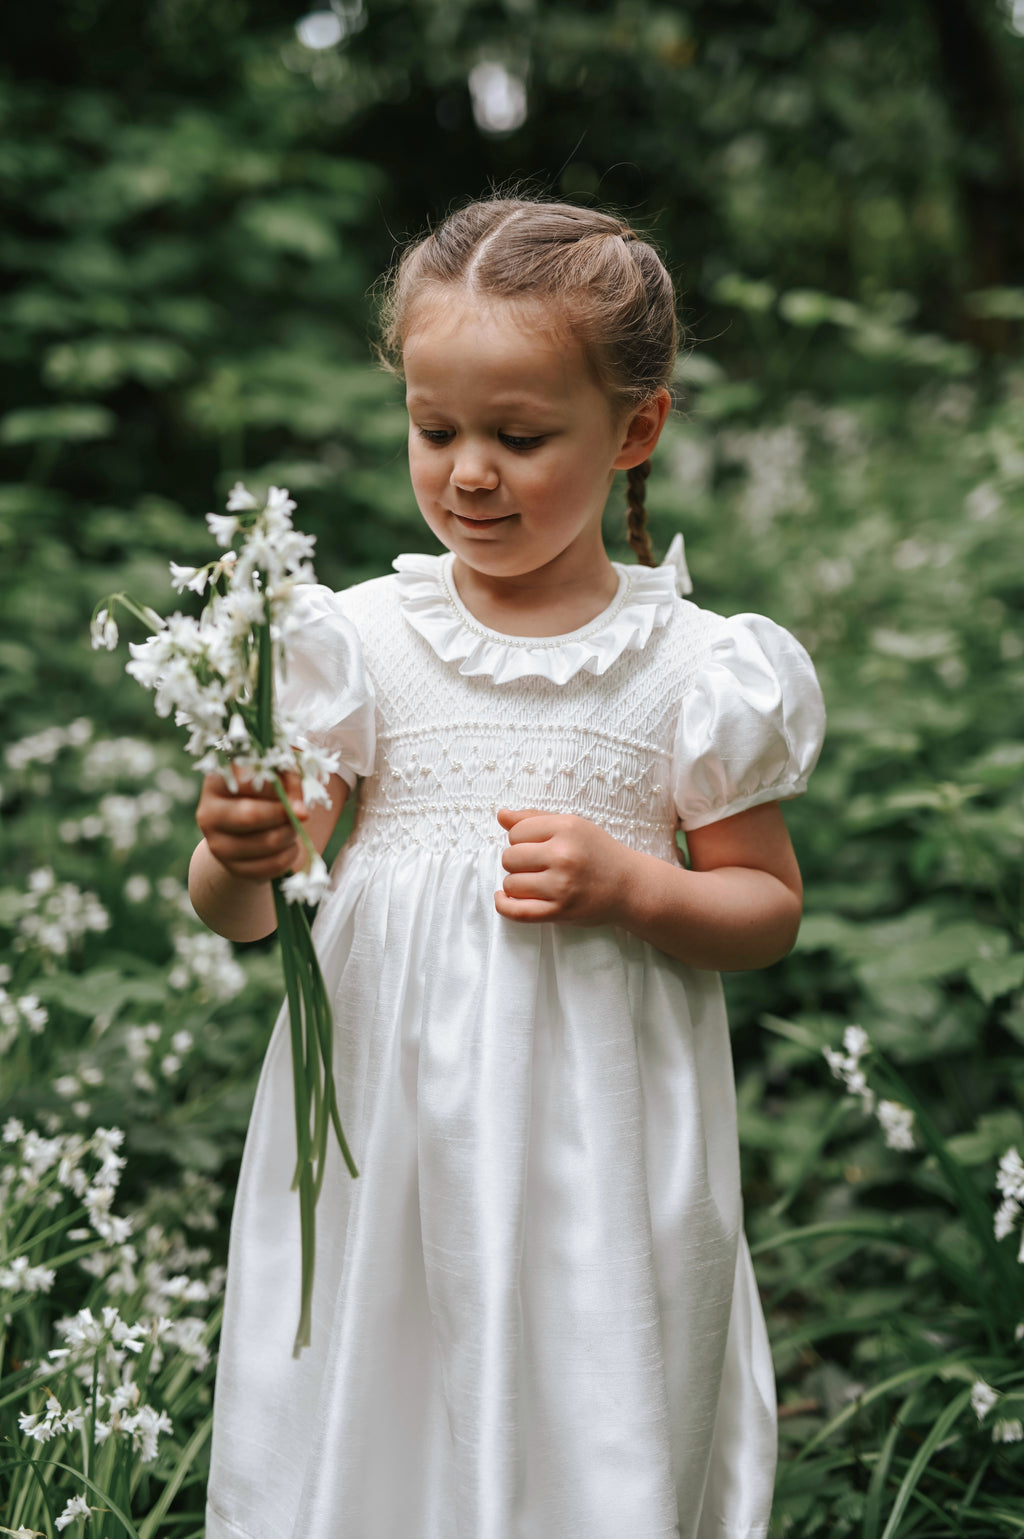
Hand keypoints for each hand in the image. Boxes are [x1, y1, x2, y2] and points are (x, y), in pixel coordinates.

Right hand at [195, 767, 307, 883]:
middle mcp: (209, 814)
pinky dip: (291, 853)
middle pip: (252, 815)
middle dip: (285, 814)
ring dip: (291, 833)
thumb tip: (300, 812)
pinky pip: (274, 864)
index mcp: (216, 783)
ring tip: (292, 826)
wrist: (247, 829)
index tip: (294, 792)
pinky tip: (288, 844)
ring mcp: (218, 845)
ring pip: (269, 841)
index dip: (279, 787)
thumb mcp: (276, 777)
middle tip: (301, 812)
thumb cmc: (265, 795)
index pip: (249, 782)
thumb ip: (289, 782)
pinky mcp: (234, 869)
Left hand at [494, 808, 635, 925]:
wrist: (629, 886)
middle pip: (510, 857)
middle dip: (516, 861)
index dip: (520, 839)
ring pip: (510, 883)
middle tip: (535, 864)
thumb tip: (501, 815)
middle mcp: (563, 855)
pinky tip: (503, 897)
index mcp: (566, 828)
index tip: (533, 845)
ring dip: (516, 883)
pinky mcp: (560, 911)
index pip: (516, 832)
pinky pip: (517, 911)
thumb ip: (535, 819)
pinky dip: (504, 905)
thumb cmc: (598, 853)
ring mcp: (561, 886)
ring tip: (534, 881)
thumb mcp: (573, 825)